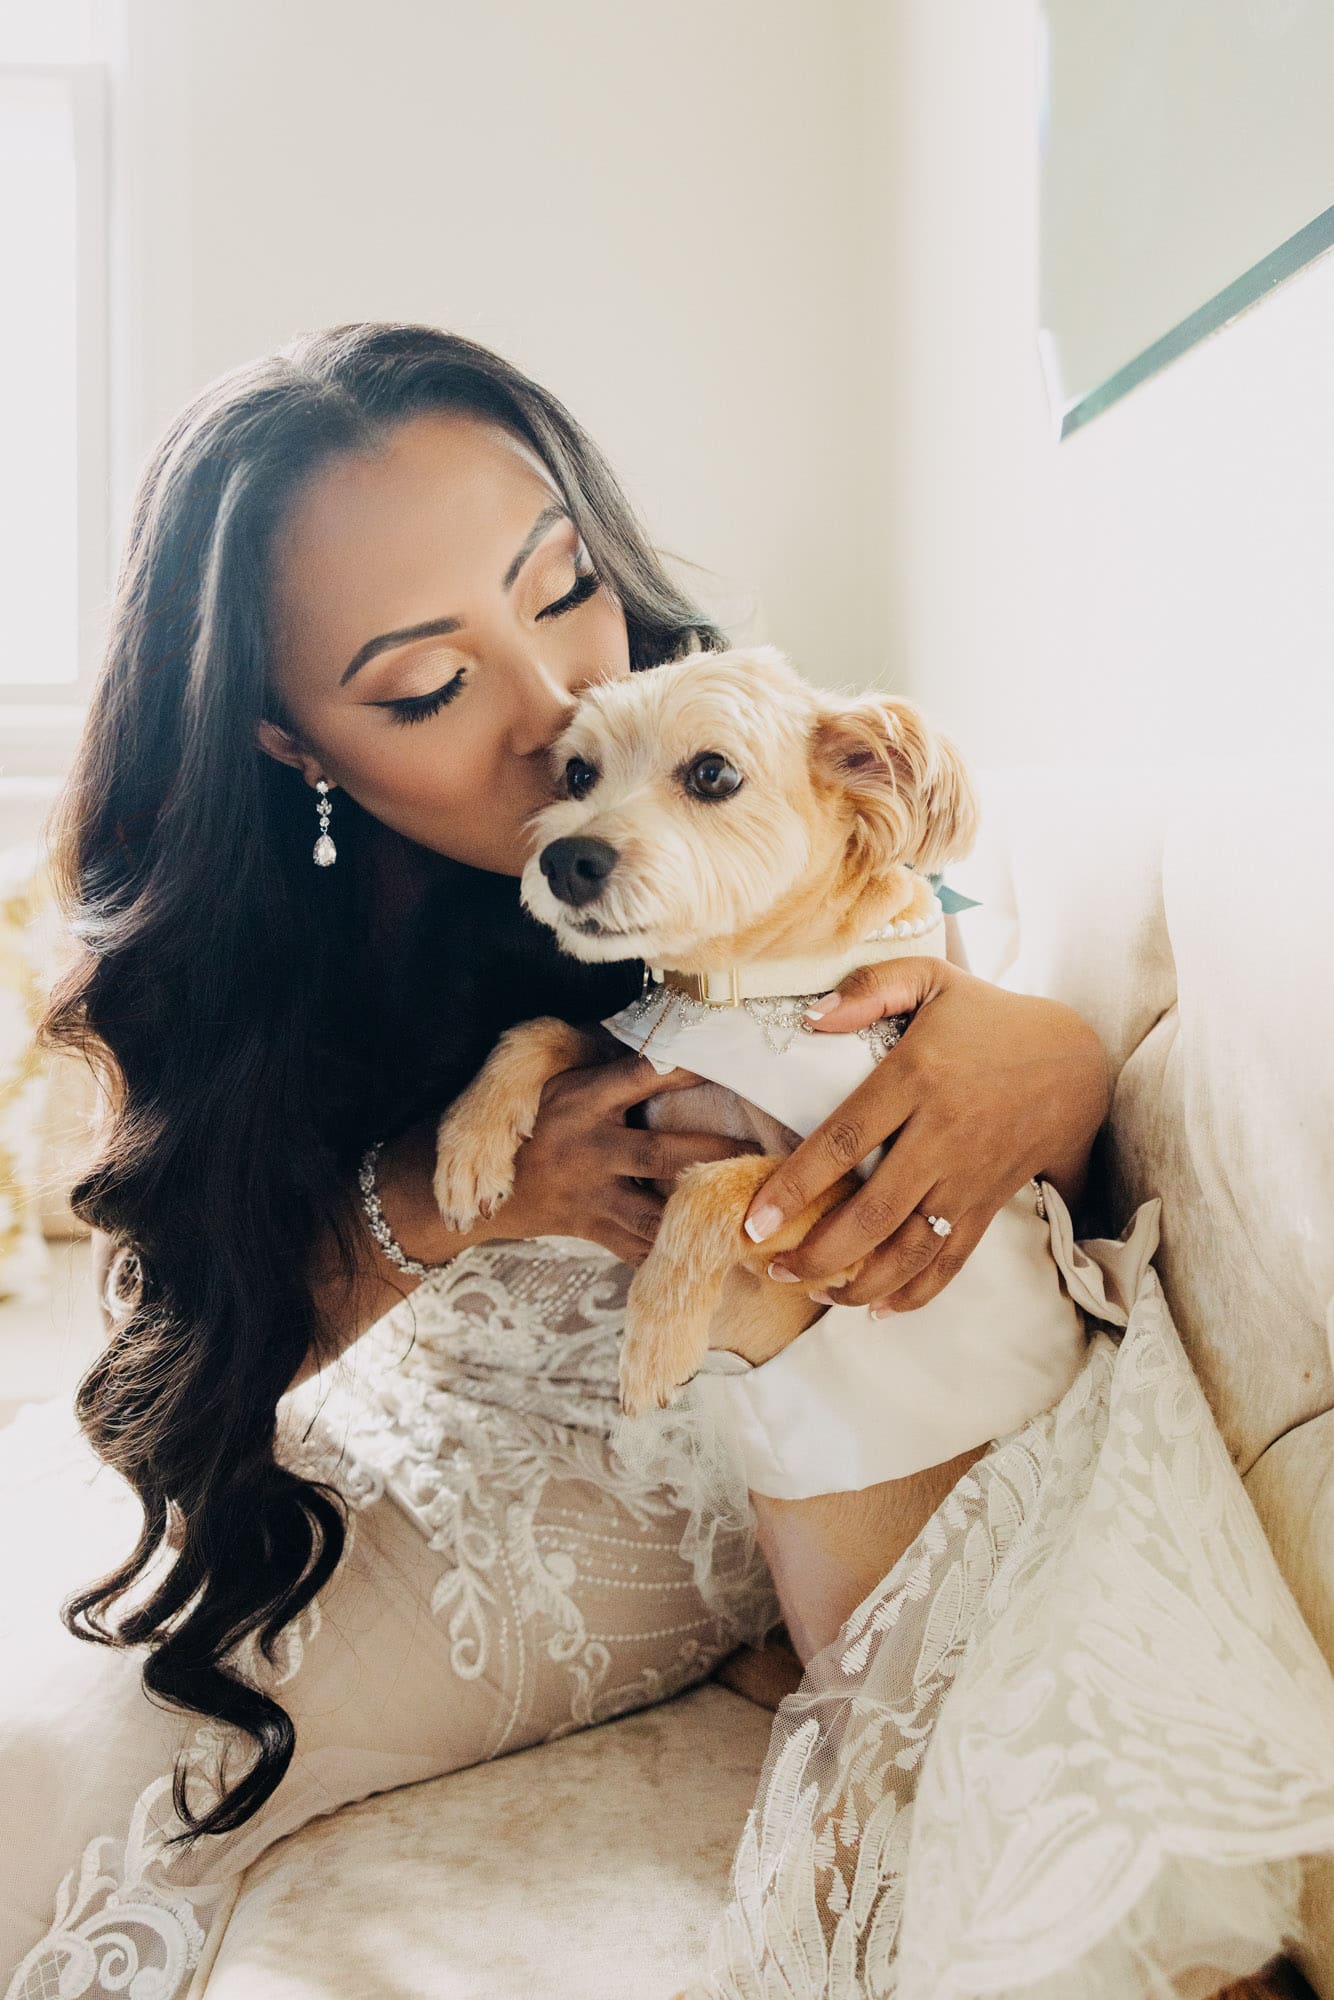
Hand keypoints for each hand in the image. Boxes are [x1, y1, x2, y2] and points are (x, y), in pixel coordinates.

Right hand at [462, 1045, 754, 1267]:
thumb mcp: (561, 1084)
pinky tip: (718, 1257)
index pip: (642, 1076)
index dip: (686, 1068)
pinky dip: (677, 1254)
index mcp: (584, 1100)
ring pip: (656, 1212)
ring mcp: (592, 1195)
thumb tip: (673, 1040)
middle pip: (662, 1153)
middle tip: (764, 1152)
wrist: (482, 1189)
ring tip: (750, 1215)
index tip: (731, 1062)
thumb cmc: (534, 1122)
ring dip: (702, 1216)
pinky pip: (640, 1249)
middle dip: (715, 1154)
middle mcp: (591, 1148)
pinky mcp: (593, 1230)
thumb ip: (611, 1070)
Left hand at [744, 958, 1108, 1312]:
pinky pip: (952, 1260)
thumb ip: (869, 987)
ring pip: (910, 1250)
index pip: (843, 1141)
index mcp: (917, 1078)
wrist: (1075, 1060)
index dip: (795, 1186)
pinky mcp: (991, 1202)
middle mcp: (942, 1136)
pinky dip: (916, 1294)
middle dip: (815, 1253)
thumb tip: (811, 1019)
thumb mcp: (931, 980)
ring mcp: (969, 1177)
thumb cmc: (988, 1018)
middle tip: (771, 1267)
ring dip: (857, 1284)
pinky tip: (876, 1309)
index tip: (754, 1221)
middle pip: (872, 1214)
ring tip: (811, 1292)